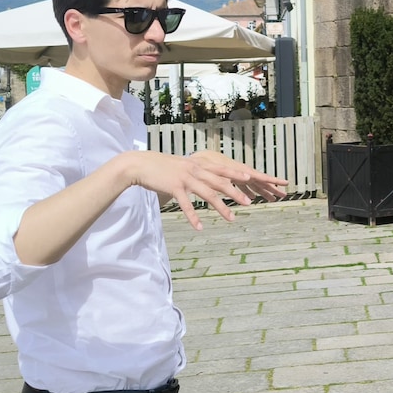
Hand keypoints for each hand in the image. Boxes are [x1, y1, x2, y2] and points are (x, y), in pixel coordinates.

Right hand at [126, 151, 287, 229]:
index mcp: (199, 165)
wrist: (141, 164)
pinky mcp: (174, 188)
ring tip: (232, 219)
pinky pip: (186, 204)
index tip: (252, 180)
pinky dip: (193, 217)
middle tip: (249, 203)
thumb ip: (196, 171)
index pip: (222, 170)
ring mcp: (185, 179)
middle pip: (220, 183)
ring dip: (221, 207)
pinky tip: (200, 227)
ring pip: (207, 194)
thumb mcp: (183, 166)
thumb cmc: (163, 166)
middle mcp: (195, 170)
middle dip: (236, 193)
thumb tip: (208, 176)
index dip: (237, 174)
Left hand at [186, 149, 288, 202]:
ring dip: (264, 191)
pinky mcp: (233, 179)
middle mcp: (243, 173)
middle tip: (284, 195)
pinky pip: (246, 187)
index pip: (261, 176)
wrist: (199, 158)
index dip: (274, 180)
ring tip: (273, 198)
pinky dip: (251, 192)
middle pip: (261, 182)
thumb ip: (230, 177)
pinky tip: (254, 198)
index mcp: (242, 171)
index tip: (285, 182)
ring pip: (255, 185)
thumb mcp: (218, 172)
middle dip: (273, 188)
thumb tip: (244, 178)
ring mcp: (239, 176)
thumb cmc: (207, 164)